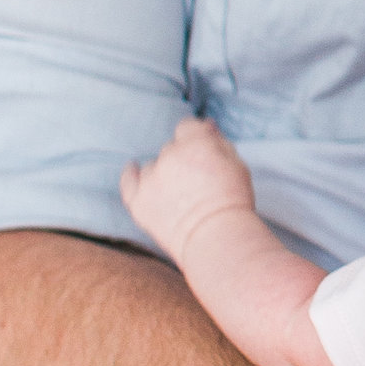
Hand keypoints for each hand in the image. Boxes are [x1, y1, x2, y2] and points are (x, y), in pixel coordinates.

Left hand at [120, 112, 259, 262]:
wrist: (217, 239)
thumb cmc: (232, 203)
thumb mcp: (236, 164)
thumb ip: (219, 142)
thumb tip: (207, 126)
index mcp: (196, 143)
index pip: (187, 127)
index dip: (194, 137)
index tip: (199, 148)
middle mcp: (170, 156)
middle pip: (171, 149)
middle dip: (182, 160)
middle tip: (197, 182)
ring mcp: (151, 178)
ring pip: (153, 166)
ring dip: (163, 174)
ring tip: (179, 196)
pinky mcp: (138, 201)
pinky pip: (129, 181)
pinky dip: (131, 175)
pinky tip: (133, 170)